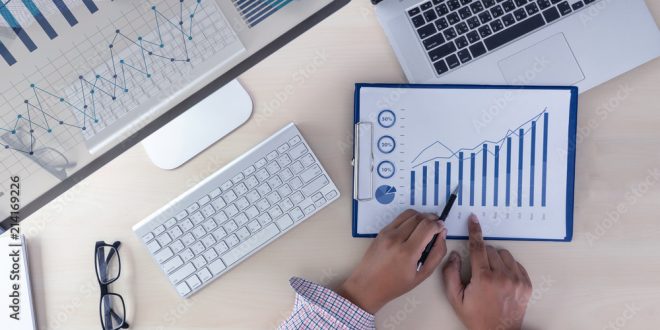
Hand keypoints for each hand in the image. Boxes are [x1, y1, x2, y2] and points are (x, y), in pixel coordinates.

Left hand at [336, 209, 447, 313]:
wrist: (368, 285)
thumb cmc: (395, 285)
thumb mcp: (422, 275)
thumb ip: (437, 254)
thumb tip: (442, 234)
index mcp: (408, 252)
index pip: (427, 227)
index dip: (438, 224)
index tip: (442, 228)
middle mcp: (396, 239)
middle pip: (419, 217)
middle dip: (431, 218)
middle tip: (436, 226)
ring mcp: (387, 233)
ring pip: (409, 214)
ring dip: (421, 216)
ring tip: (426, 226)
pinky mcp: (381, 231)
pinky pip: (399, 218)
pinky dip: (410, 219)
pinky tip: (413, 228)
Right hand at [442, 214, 531, 329]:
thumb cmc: (477, 317)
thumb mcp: (455, 298)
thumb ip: (450, 274)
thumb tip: (454, 256)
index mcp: (483, 278)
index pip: (478, 247)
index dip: (474, 232)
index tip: (474, 220)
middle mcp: (502, 276)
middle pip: (491, 250)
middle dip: (482, 255)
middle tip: (478, 270)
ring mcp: (517, 280)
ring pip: (504, 255)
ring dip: (496, 259)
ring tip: (490, 274)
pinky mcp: (526, 284)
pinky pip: (516, 264)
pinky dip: (508, 267)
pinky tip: (501, 278)